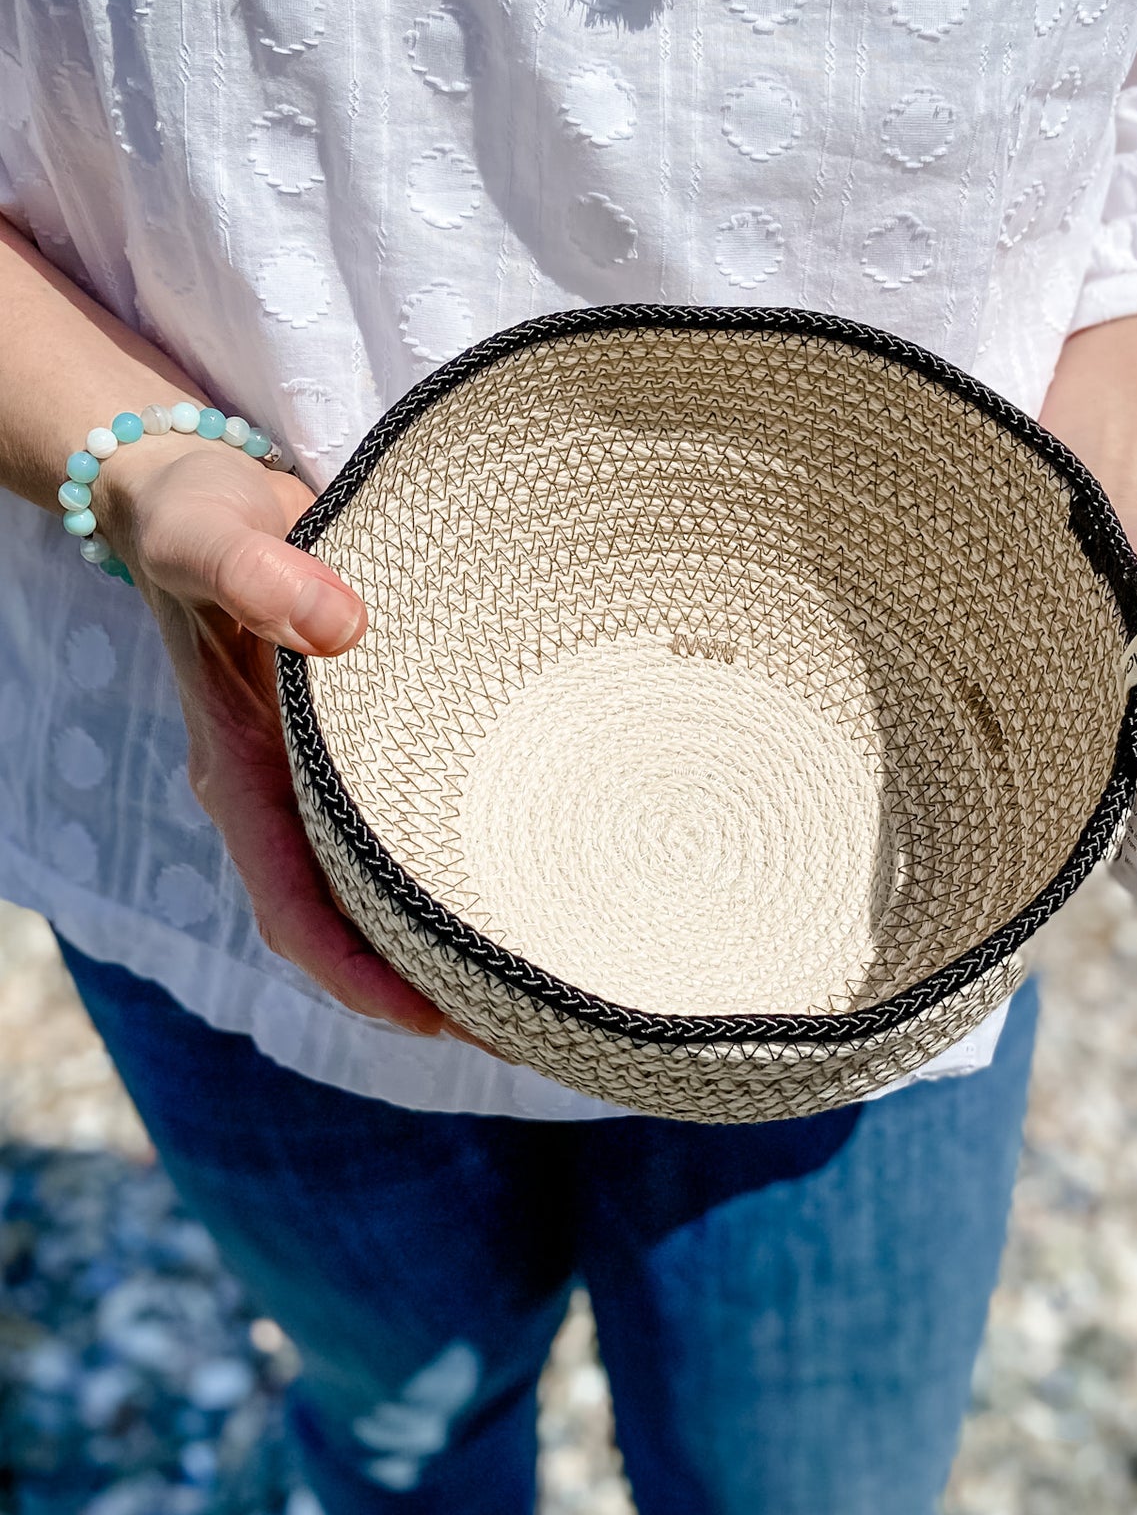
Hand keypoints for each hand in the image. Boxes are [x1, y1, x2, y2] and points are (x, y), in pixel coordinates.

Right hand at [93, 436, 504, 1050]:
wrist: (201, 488)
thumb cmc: (200, 514)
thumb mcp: (211, 534)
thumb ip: (258, 574)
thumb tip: (343, 627)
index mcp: (241, 775)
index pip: (295, 908)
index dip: (360, 974)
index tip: (438, 1018)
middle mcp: (286, 795)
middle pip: (356, 925)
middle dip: (434, 986)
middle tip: (539, 1025)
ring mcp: (327, 776)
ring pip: (391, 888)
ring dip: (459, 940)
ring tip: (559, 981)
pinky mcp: (370, 742)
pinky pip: (415, 828)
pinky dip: (465, 867)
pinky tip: (539, 874)